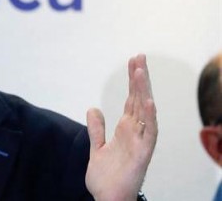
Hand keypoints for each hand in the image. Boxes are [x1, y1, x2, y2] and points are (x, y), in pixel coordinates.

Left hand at [85, 54, 157, 200]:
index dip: (132, 81)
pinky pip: (148, 134)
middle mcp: (135, 133)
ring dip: (143, 92)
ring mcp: (140, 142)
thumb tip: (93, 108)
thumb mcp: (97, 147)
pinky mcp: (142, 154)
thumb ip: (96, 128)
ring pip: (144, 112)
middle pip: (138, 100)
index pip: (131, 100)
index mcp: (125, 130)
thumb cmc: (106, 177)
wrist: (107, 198)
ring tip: (141, 71)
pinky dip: (149, 117)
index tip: (133, 62)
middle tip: (138, 56)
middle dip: (139, 79)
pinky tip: (147, 102)